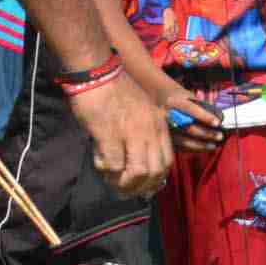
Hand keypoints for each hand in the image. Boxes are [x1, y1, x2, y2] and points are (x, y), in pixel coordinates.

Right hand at [67, 74, 172, 189]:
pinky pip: (113, 164)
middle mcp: (150, 130)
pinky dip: (107, 171)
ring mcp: (132, 132)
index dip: (156, 179)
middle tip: (127, 191)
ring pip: (138, 172)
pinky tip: (100, 165)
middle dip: (142, 187)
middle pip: (156, 171)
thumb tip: (136, 161)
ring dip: (125, 183)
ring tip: (113, 182)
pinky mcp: (110, 134)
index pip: (167, 161)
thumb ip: (144, 134)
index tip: (145, 186)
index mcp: (159, 125)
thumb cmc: (116, 92)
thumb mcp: (142, 112)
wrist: (98, 73)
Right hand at [156, 83, 224, 155]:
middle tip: (219, 136)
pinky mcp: (163, 139)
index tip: (217, 123)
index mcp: (173, 101)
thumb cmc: (179, 100)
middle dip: (205, 133)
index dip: (204, 116)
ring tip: (214, 145)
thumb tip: (219, 118)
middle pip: (187, 127)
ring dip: (200, 144)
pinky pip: (179, 147)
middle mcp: (165, 115)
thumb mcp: (188, 97)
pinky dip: (194, 148)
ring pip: (183, 140)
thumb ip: (200, 106)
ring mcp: (163, 128)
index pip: (189, 108)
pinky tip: (205, 147)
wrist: (158, 101)